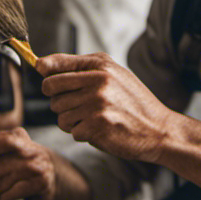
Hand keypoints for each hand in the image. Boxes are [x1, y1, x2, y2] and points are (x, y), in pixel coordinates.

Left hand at [0, 127, 57, 199]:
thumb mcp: (2, 150)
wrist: (50, 176)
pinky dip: (2, 199)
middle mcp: (28, 149)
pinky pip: (11, 194)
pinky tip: (3, 199)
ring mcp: (36, 166)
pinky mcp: (41, 183)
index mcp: (16, 136)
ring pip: (1, 183)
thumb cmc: (18, 163)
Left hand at [38, 52, 174, 162]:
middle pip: (51, 90)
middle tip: (78, 107)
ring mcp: (97, 103)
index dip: (46, 76)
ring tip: (94, 119)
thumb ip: (81, 68)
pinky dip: (84, 134)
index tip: (47, 82)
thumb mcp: (114, 75)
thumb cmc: (133, 103)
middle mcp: (97, 80)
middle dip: (60, 101)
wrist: (159, 129)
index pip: (55, 66)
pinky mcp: (98, 125)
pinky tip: (101, 130)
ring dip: (72, 122)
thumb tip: (41, 66)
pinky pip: (73, 132)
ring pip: (60, 114)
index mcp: (99, 65)